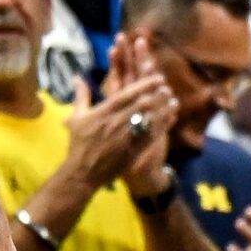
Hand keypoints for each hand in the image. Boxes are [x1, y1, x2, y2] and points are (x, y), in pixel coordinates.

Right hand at [60, 53, 175, 192]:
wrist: (83, 173)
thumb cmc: (79, 145)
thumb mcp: (76, 118)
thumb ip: (80, 96)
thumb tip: (77, 77)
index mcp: (104, 112)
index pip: (128, 94)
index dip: (145, 85)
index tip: (157, 79)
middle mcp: (117, 122)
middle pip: (142, 105)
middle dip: (157, 96)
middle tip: (168, 89)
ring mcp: (126, 138)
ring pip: (149, 120)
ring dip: (163, 109)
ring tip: (173, 102)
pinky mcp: (133, 151)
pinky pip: (151, 136)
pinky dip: (162, 127)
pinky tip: (170, 120)